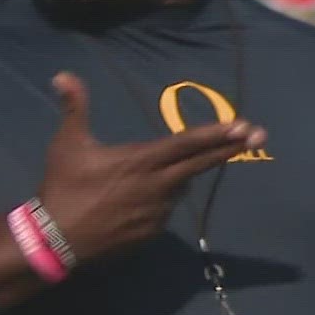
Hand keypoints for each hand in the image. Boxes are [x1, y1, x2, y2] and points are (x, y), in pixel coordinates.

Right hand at [36, 72, 265, 262]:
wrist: (55, 240)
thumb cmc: (63, 188)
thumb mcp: (68, 144)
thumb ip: (74, 107)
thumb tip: (63, 74)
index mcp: (141, 161)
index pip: (187, 143)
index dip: (217, 133)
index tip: (245, 125)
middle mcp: (157, 186)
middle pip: (201, 164)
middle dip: (231, 147)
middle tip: (259, 135)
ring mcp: (157, 213)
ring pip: (178, 188)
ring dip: (178, 177)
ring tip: (150, 175)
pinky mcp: (151, 234)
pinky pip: (163, 211)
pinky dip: (159, 201)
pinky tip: (134, 202)